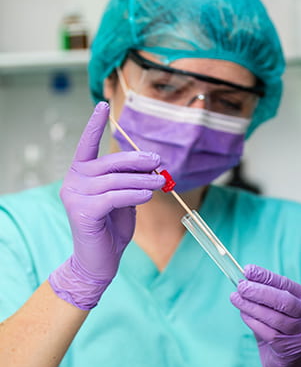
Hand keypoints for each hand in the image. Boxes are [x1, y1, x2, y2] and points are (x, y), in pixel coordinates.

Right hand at [48, 102, 164, 308]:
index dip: (95, 125)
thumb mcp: (123, 199)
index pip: (86, 144)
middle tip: (159, 162)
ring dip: (142, 180)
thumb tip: (151, 166)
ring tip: (161, 182)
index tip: (103, 105)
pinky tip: (148, 194)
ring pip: (115, 180)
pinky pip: (114, 196)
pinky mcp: (82, 211)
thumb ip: (130, 181)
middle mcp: (73, 180)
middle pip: (109, 162)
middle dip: (138, 160)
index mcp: (81, 174)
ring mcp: (75, 195)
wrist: (99, 260)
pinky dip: (134, 193)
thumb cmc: (112, 228)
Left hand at [230, 264, 300, 366]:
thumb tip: (246, 276)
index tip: (248, 270)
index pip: (287, 285)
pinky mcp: (290, 350)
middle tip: (241, 286)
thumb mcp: (279, 310)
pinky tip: (243, 314)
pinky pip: (267, 332)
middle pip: (284, 301)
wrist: (290, 366)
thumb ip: (267, 295)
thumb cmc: (281, 331)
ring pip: (274, 317)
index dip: (267, 277)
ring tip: (235, 298)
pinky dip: (252, 321)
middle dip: (259, 291)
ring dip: (251, 306)